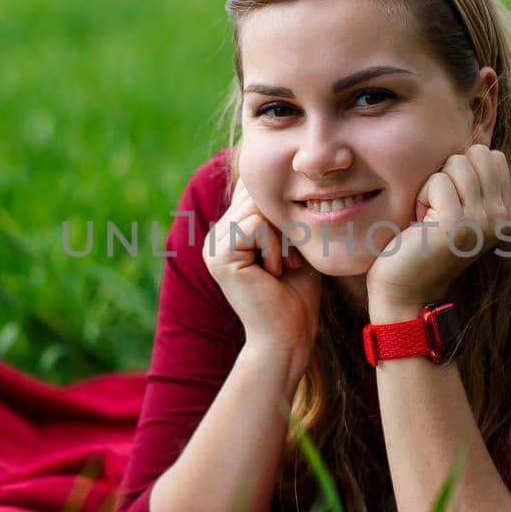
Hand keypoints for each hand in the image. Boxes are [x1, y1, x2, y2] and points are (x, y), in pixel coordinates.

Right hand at [203, 179, 321, 378]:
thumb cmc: (297, 294)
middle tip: (292, 261)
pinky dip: (275, 248)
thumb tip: (285, 175)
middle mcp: (217, 235)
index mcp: (230, 232)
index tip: (293, 249)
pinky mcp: (218, 256)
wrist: (289, 336)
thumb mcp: (292, 243)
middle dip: (284, 224)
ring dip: (282, 238)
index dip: (281, 209)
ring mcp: (213, 245)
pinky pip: (254, 226)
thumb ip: (281, 214)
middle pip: (257, 193)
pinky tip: (274, 273)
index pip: (255, 190)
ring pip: (257, 207)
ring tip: (283, 268)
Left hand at [366, 144, 510, 312]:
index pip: (493, 156)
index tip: (449, 202)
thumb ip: (473, 182)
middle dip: (447, 173)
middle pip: (475, 154)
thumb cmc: (422, 244)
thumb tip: (475, 142)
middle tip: (436, 209)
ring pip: (456, 163)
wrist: (405, 289)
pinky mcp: (457, 223)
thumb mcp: (458, 210)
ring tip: (429, 217)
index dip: (461, 169)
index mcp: (505, 212)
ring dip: (433, 186)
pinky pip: (437, 181)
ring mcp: (482, 220)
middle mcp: (501, 217)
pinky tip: (421, 224)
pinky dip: (421, 197)